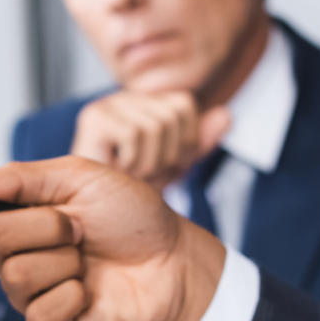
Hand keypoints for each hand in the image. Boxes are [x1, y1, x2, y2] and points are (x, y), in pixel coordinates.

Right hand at [0, 156, 225, 320]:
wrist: (173, 259)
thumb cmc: (130, 214)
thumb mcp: (78, 176)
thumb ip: (20, 180)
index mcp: (16, 222)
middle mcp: (16, 260)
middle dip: (45, 226)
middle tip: (78, 228)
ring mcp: (32, 297)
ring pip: (19, 276)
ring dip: (65, 259)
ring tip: (88, 258)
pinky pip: (41, 314)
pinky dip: (74, 294)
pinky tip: (90, 291)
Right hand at [71, 91, 230, 188]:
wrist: (102, 221)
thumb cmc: (129, 195)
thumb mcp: (172, 166)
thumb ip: (198, 142)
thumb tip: (227, 115)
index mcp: (141, 104)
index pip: (184, 103)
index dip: (183, 141)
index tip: (161, 165)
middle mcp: (122, 99)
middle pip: (173, 114)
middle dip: (165, 155)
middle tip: (141, 174)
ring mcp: (105, 106)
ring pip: (156, 126)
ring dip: (147, 163)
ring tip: (127, 175)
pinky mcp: (93, 119)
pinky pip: (135, 134)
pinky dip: (132, 162)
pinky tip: (115, 171)